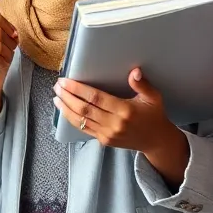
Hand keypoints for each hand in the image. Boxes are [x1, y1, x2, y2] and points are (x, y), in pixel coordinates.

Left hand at [56, 69, 189, 175]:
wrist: (156, 141)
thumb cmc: (153, 115)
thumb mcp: (153, 97)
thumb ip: (142, 84)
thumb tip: (134, 71)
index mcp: (125, 110)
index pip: (96, 98)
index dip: (78, 89)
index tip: (65, 81)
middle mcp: (115, 123)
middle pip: (84, 109)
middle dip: (67, 97)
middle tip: (57, 86)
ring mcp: (108, 134)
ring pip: (81, 120)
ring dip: (66, 108)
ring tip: (56, 96)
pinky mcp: (104, 140)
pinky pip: (84, 129)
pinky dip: (72, 119)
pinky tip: (65, 110)